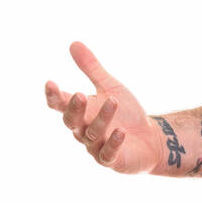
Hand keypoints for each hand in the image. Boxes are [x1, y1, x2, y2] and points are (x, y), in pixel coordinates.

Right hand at [46, 41, 164, 173]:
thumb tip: (73, 43)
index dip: (54, 96)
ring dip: (102, 118)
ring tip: (113, 101)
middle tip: (80, 94)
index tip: (50, 83)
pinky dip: (113, 142)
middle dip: (75, 108)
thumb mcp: (110, 87)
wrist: (151, 138)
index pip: (60, 105)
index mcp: (80, 113)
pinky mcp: (112, 160)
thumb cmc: (127, 113)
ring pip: (92, 134)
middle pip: (72, 121)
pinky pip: (108, 153)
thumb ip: (91, 69)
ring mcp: (96, 147)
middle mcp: (83, 130)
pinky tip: (120, 131)